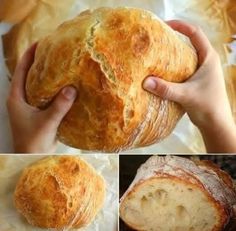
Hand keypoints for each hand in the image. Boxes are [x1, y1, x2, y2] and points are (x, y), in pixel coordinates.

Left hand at [7, 43, 76, 152]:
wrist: (34, 156)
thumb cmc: (32, 142)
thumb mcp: (45, 122)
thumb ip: (58, 106)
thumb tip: (72, 89)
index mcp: (17, 98)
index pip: (21, 71)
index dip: (29, 56)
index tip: (39, 43)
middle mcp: (24, 99)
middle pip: (31, 75)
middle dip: (41, 63)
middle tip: (54, 52)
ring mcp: (33, 105)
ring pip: (41, 86)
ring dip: (51, 77)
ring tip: (63, 66)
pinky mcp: (42, 111)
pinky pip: (50, 96)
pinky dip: (58, 90)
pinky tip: (67, 87)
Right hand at [143, 20, 235, 152]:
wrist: (215, 123)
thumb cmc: (207, 106)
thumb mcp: (186, 95)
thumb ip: (166, 88)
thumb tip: (145, 81)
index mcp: (208, 58)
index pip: (195, 34)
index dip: (180, 26)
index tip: (164, 25)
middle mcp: (205, 62)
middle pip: (188, 44)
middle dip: (173, 40)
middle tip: (156, 40)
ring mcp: (200, 72)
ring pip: (184, 57)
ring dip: (171, 55)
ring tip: (155, 56)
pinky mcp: (195, 81)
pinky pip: (182, 69)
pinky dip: (171, 69)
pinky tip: (160, 73)